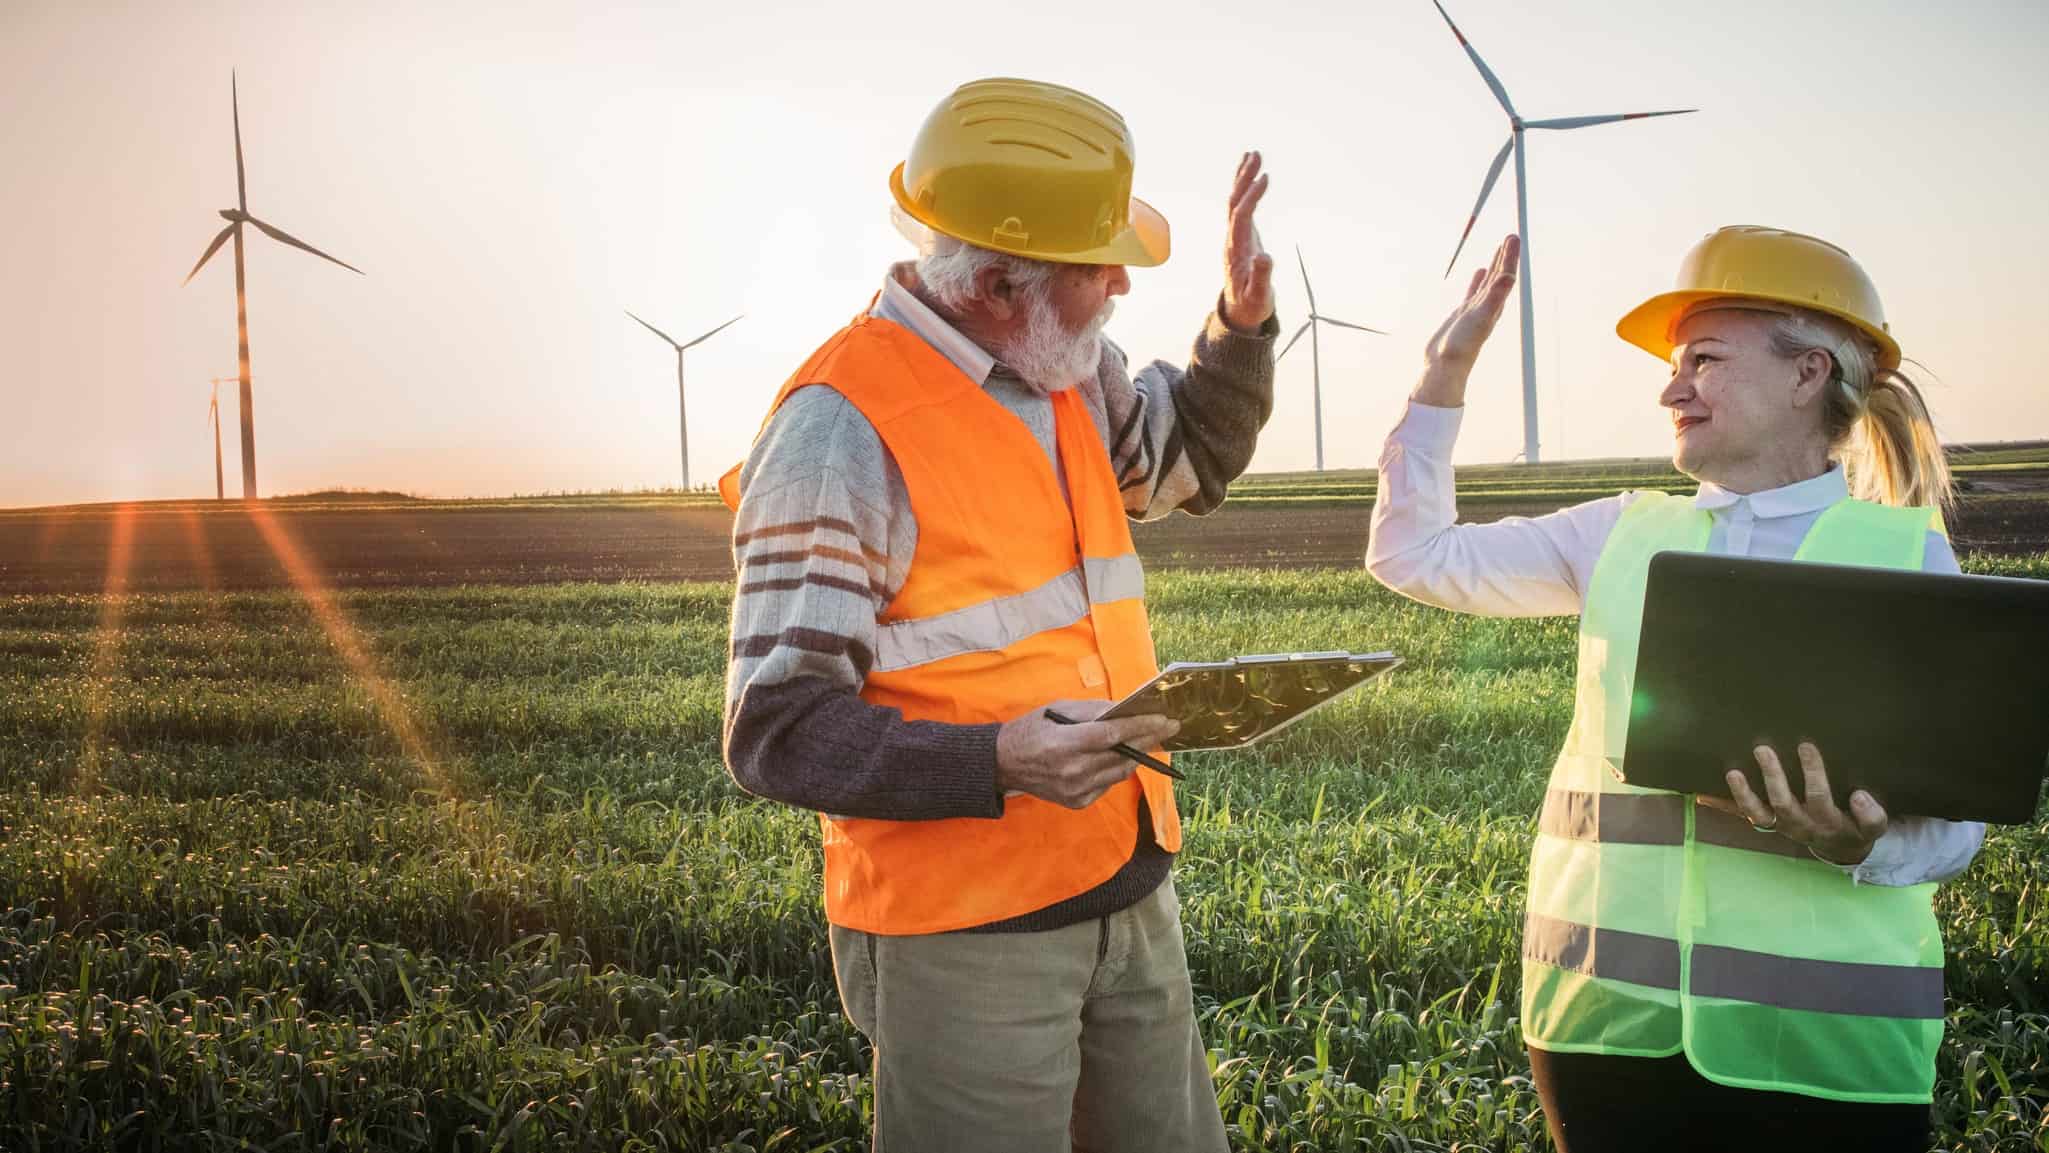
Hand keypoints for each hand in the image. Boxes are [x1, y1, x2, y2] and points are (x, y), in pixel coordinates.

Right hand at [995, 700, 1179, 809]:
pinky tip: (1121, 755)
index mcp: (1065, 744)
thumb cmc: (1030, 730)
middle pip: (1122, 754)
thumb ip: (1091, 711)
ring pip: (1120, 771)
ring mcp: (1077, 790)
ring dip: (1138, 754)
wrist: (1003, 765)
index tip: (1163, 718)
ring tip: (1152, 738)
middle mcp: (1073, 771)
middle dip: (1149, 738)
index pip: (1113, 735)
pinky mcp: (1078, 802)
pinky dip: (1117, 768)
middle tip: (1169, 726)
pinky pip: (1108, 783)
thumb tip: (1123, 710)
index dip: (1141, 726)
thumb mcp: (1056, 709)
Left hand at [1220, 151, 1273, 332]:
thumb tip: (1265, 257)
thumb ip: (1261, 277)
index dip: (1251, 197)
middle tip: (1255, 155)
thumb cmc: (1251, 304)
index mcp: (1235, 251)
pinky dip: (1246, 189)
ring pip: (1236, 202)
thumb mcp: (1258, 296)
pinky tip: (1252, 174)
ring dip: (1243, 179)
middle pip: (1234, 203)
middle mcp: (1232, 239)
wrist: (1241, 312)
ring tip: (1253, 155)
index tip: (1264, 178)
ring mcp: (1235, 236)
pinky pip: (1241, 207)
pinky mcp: (1241, 235)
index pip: (1241, 217)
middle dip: (1244, 179)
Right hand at [1412, 233, 1518, 406]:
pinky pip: (1473, 291)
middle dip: (1506, 256)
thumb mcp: (1480, 318)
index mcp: (1495, 305)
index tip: (1513, 237)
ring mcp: (1476, 309)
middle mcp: (1489, 306)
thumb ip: (1495, 297)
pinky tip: (1479, 272)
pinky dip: (1478, 280)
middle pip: (1500, 275)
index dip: (1510, 256)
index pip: (1506, 275)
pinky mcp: (1462, 314)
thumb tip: (1509, 276)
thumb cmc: (1462, 345)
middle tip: (1511, 237)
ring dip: (1495, 265)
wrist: (1444, 366)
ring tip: (1500, 249)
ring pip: (1489, 281)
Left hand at [1698, 741, 1889, 865]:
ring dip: (1743, 794)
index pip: (1819, 797)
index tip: (1806, 746)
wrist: (1840, 850)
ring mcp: (1780, 825)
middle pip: (1783, 803)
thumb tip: (1860, 796)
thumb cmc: (1855, 828)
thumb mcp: (1872, 828)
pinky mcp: (1768, 823)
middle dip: (1772, 777)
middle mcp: (1799, 826)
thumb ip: (1872, 816)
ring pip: (1758, 814)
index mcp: (1827, 823)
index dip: (1812, 773)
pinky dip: (1724, 807)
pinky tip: (1702, 795)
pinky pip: (1746, 816)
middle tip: (1763, 749)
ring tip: (1733, 772)